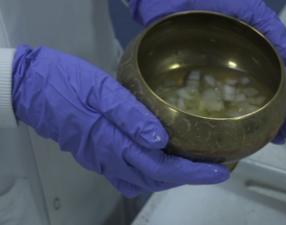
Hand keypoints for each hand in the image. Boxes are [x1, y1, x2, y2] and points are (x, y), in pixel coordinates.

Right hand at [12, 46, 229, 197]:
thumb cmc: (65, 83)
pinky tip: (157, 161)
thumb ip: (131, 116)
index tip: (219, 172)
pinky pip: (126, 175)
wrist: (30, 88)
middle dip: (187, 177)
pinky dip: (148, 174)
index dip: (193, 173)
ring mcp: (100, 160)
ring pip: (142, 180)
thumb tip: (161, 140)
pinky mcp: (95, 155)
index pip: (162, 167)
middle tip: (211, 167)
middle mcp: (108, 158)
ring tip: (191, 165)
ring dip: (169, 177)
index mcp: (113, 142)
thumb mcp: (100, 90)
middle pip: (155, 178)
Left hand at [129, 0, 285, 143]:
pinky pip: (218, 103)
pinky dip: (232, 119)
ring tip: (278, 140)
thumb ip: (269, 25)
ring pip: (248, 101)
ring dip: (266, 122)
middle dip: (285, 117)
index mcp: (255, 48)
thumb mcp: (243, 5)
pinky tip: (244, 133)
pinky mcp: (199, 80)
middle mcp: (242, 64)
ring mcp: (221, 75)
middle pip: (269, 94)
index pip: (282, 76)